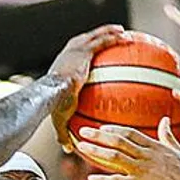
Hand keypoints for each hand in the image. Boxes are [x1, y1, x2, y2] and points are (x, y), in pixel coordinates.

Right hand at [48, 25, 126, 151]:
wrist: (53, 95)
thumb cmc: (54, 107)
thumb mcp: (61, 120)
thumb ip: (65, 132)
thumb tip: (68, 149)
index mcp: (62, 67)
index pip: (74, 57)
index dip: (85, 54)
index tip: (94, 55)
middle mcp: (68, 54)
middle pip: (85, 41)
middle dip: (98, 37)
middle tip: (111, 36)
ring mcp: (75, 50)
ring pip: (95, 36)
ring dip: (108, 31)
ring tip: (122, 31)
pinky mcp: (83, 49)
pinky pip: (102, 40)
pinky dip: (114, 37)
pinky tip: (127, 37)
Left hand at [76, 118, 179, 179]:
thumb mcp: (179, 152)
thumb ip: (168, 136)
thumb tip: (164, 120)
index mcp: (155, 146)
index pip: (130, 133)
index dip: (114, 129)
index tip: (100, 127)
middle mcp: (147, 155)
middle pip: (118, 141)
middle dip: (98, 135)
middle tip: (81, 131)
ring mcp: (144, 170)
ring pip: (115, 157)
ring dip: (95, 151)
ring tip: (80, 147)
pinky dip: (104, 179)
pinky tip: (91, 178)